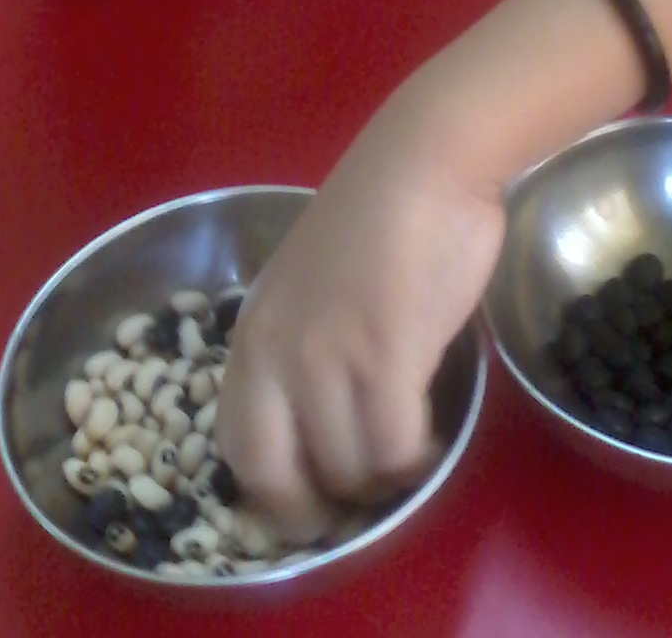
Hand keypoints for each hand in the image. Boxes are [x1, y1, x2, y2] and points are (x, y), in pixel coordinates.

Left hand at [215, 111, 504, 540]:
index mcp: (251, 335)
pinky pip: (395, 449)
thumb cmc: (377, 214)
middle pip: (275, 477)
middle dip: (316, 509)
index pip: (235, 447)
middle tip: (359, 505)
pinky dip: (418, 461)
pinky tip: (435, 439)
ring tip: (411, 456)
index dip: (271, 491)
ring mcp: (328, 359)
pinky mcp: (385, 359)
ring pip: (347, 468)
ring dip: (382, 478)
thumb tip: (319, 415)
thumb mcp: (308, 284)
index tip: (310, 501)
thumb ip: (300, 343)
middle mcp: (275, 355)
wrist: (426, 162)